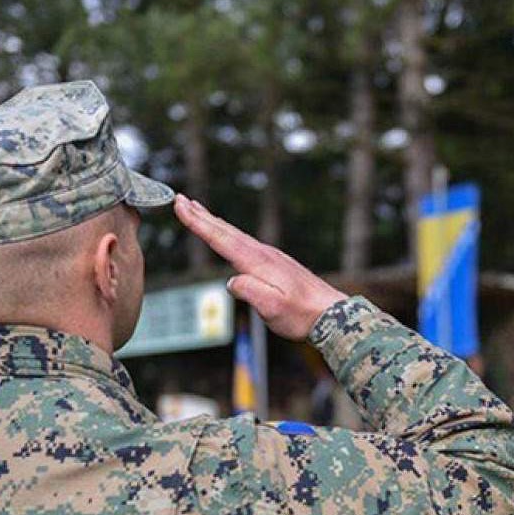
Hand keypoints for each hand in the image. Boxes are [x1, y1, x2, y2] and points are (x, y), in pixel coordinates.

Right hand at [174, 194, 346, 340]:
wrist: (332, 314)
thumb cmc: (302, 315)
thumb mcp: (273, 309)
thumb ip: (250, 292)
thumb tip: (231, 281)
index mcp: (258, 262)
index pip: (222, 239)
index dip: (199, 223)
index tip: (181, 206)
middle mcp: (263, 254)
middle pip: (226, 231)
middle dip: (202, 216)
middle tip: (181, 199)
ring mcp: (271, 257)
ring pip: (236, 235)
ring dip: (215, 222)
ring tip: (198, 211)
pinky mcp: (276, 263)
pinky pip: (246, 243)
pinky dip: (231, 234)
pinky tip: (229, 236)